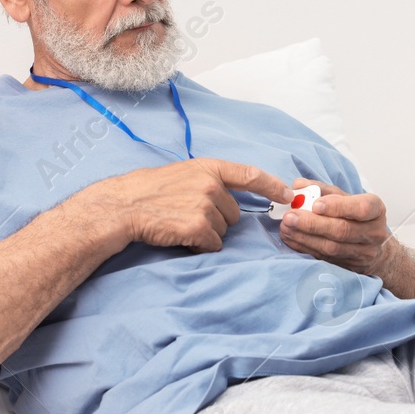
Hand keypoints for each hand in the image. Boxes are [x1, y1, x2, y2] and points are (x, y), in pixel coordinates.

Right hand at [78, 158, 291, 253]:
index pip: (250, 174)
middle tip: (189, 215)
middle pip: (234, 213)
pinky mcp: (198, 227)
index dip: (272, 185)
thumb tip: (234, 196)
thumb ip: (210, 180)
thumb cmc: (151, 190)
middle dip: (218, 219)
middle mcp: (211, 184)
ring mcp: (205, 205)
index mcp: (209, 167)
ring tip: (180, 224)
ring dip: (206, 233)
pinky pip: (212, 245)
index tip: (288, 193)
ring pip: (223, 231)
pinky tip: (179, 236)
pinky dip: (198, 245)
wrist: (125, 205)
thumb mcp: (184, 173)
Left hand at [279, 177, 391, 275]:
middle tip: (290, 216)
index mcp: (376, 210)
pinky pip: (324, 258)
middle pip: (342, 230)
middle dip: (312, 224)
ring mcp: (363, 253)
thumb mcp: (345, 197)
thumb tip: (299, 185)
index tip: (315, 204)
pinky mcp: (349, 266)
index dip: (338, 206)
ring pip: (331, 247)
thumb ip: (322, 189)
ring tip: (286, 227)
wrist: (372, 245)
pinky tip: (291, 239)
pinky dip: (305, 247)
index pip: (361, 208)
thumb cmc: (355, 215)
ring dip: (304, 237)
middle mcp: (373, 233)